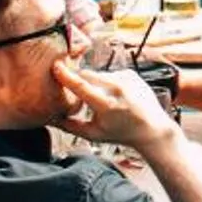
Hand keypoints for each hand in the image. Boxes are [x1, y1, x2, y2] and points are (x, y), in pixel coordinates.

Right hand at [52, 61, 179, 150]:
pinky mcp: (130, 73)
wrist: (152, 127)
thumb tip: (50, 118)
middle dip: (77, 80)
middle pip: (87, 75)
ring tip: (100, 101)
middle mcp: (117, 88)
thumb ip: (70, 126)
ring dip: (93, 84)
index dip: (67, 76)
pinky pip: (109, 74)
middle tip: (72, 90)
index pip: (81, 86)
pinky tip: (114, 96)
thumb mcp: (93, 134)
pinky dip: (106, 83)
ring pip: (97, 74)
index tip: (56, 66)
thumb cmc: (120, 133)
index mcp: (107, 105)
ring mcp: (126, 79)